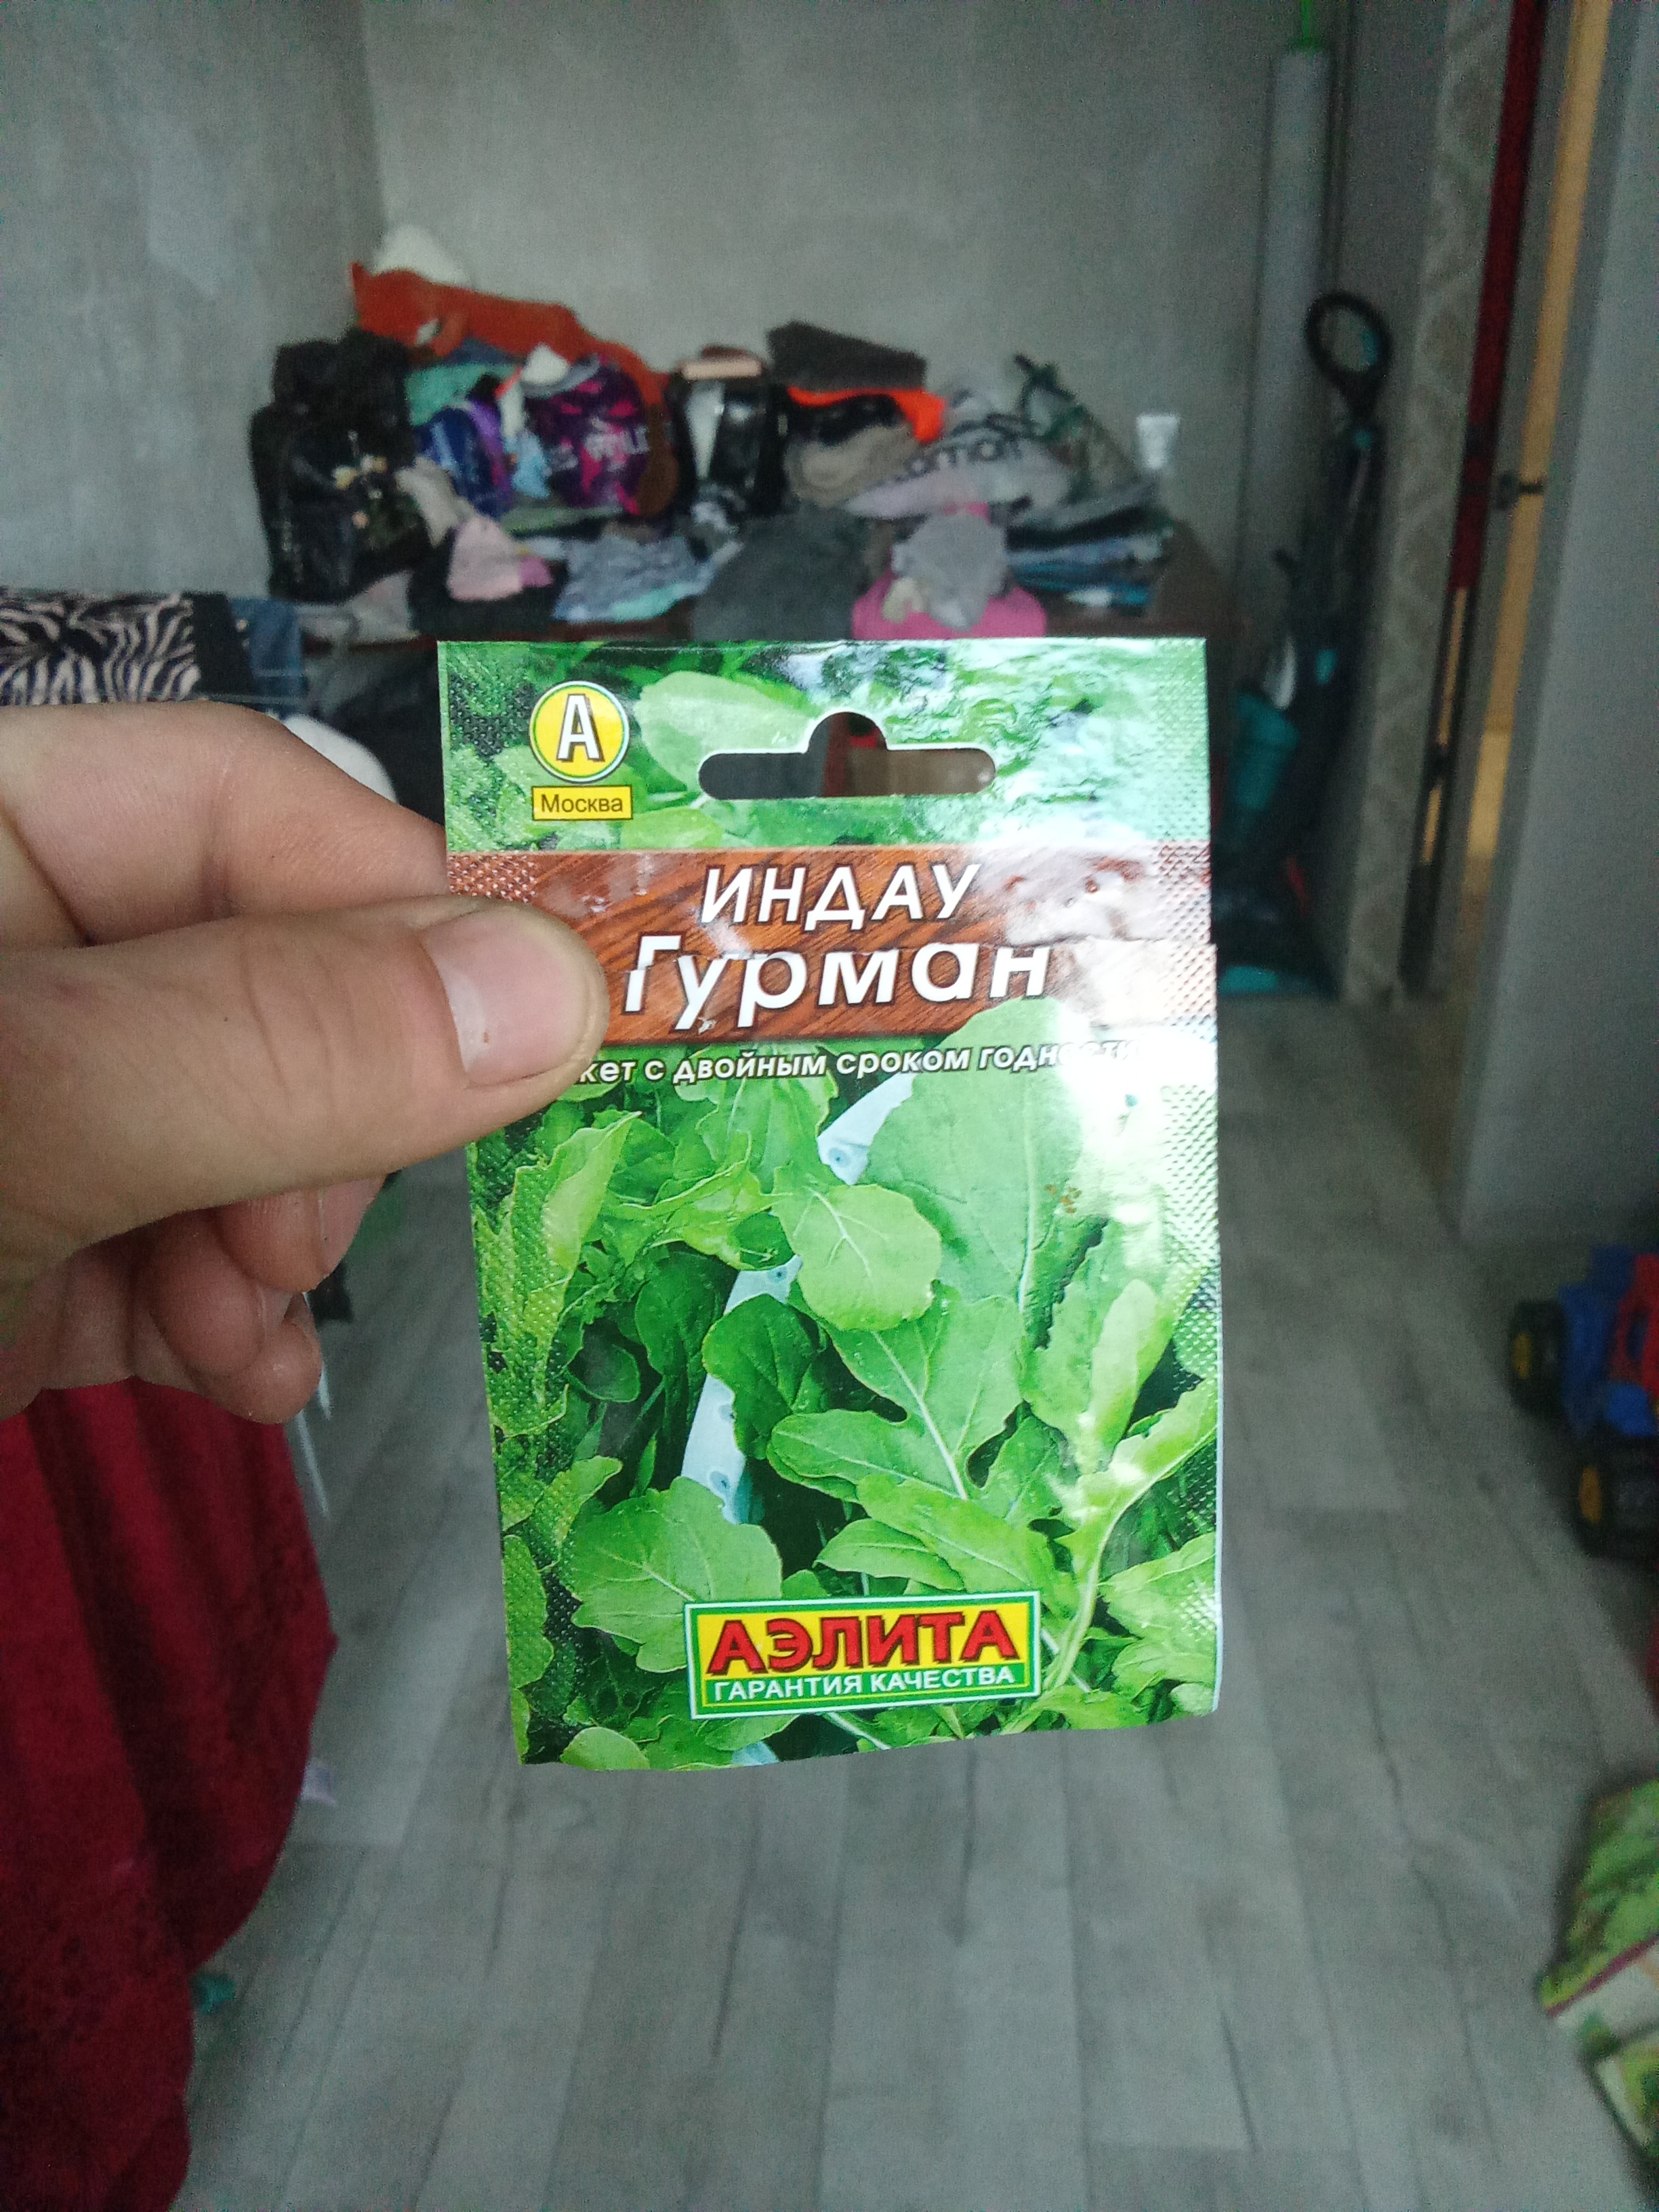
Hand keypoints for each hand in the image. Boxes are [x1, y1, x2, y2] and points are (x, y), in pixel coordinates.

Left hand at [0, 704, 606, 1422]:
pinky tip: (236, 1375)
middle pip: (276, 978)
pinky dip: (235, 1322)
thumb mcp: (18, 1116)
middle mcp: (24, 956)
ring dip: (291, 1248)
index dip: (393, 904)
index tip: (521, 1035)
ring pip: (256, 1131)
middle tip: (298, 1233)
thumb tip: (560, 989)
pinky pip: (190, 1254)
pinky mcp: (31, 1247)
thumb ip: (274, 1041)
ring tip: (244, 1329)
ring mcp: (35, 1111)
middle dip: (328, 1124)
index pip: (242, 797)